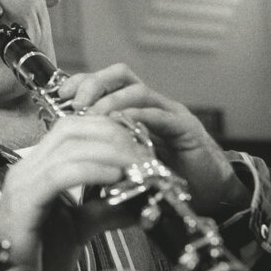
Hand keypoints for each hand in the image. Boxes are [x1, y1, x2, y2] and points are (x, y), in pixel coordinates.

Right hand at [0, 114, 151, 270]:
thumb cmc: (40, 258)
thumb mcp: (81, 226)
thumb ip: (106, 208)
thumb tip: (141, 198)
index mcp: (37, 169)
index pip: (72, 129)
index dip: (108, 129)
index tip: (140, 146)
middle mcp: (26, 169)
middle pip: (71, 129)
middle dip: (112, 135)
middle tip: (144, 155)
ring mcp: (22, 183)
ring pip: (68, 147)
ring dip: (109, 152)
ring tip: (136, 166)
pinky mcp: (23, 202)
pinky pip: (59, 175)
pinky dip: (91, 170)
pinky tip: (114, 176)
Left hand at [57, 64, 250, 218]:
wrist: (209, 195)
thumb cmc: (164, 178)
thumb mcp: (124, 162)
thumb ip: (101, 152)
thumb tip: (66, 149)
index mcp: (134, 110)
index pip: (105, 82)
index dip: (82, 82)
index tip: (61, 94)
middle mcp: (151, 106)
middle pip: (120, 76)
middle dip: (93, 83)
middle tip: (75, 102)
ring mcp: (169, 114)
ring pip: (139, 91)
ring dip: (112, 101)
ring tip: (92, 115)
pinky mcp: (186, 130)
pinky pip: (162, 116)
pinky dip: (140, 117)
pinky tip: (122, 123)